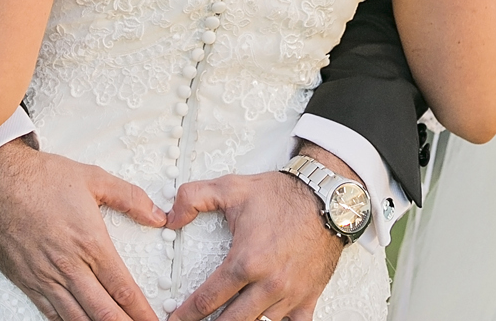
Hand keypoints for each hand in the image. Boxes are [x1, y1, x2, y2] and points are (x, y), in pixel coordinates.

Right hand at [0, 138, 166, 320]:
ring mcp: (47, 277)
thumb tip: (158, 215)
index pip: (123, 288)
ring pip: (78, 319)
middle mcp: (70, 265)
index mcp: (90, 242)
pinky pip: (51, 314)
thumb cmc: (41, 177)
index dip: (142, 311)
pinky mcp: (28, 281)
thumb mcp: (93, 178)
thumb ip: (129, 198)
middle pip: (104, 312)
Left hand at [165, 165, 343, 320]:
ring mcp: (289, 295)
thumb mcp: (231, 187)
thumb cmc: (281, 194)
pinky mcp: (307, 299)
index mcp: (246, 260)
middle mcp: (268, 284)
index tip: (176, 319)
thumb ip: (194, 197)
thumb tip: (170, 217)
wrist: (325, 198)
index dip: (188, 313)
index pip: (209, 298)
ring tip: (226, 319)